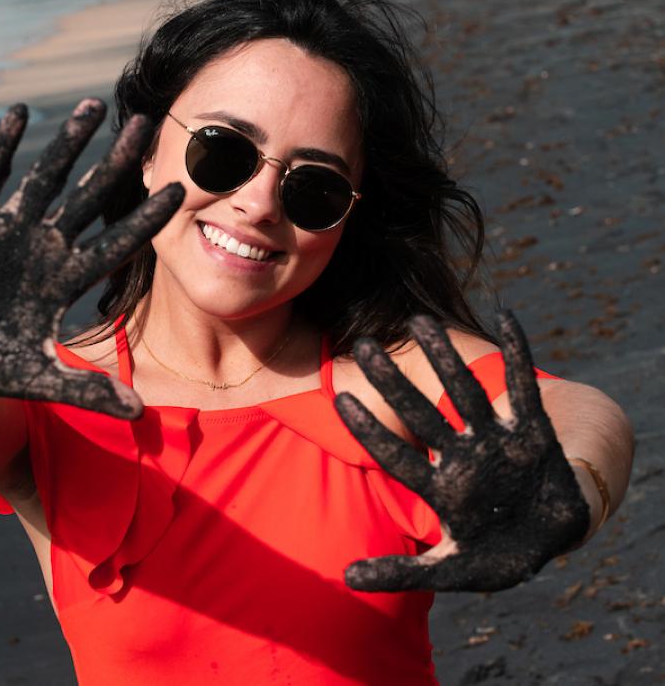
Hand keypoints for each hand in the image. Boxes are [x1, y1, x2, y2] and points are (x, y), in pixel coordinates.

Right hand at [0, 100, 182, 419]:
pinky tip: (20, 113)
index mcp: (66, 277)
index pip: (115, 240)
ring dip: (67, 141)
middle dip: (116, 161)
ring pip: (46, 175)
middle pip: (90, 194)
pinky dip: (3, 146)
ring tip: (94, 104)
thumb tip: (141, 414)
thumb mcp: (37, 378)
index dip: (145, 217)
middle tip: (148, 123)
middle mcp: (46, 244)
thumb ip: (85, 390)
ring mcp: (9, 228)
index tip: (181, 190)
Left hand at [335, 311, 589, 591]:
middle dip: (395, 382)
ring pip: (466, 391)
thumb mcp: (451, 569)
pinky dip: (519, 351)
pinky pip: (525, 386)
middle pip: (423, 413)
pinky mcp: (533, 432)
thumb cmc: (498, 555)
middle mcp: (464, 455)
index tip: (340, 398)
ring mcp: (497, 441)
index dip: (371, 429)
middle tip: (368, 345)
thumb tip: (345, 579)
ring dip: (445, 358)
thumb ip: (400, 572)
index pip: (397, 453)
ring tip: (420, 321)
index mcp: (442, 487)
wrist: (553, 536)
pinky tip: (506, 314)